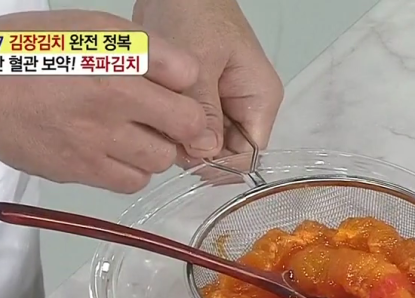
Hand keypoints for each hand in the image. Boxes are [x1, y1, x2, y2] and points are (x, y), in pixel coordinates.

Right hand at [0, 10, 207, 192]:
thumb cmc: (30, 49)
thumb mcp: (92, 27)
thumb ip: (146, 49)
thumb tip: (185, 77)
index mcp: (115, 68)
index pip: (189, 87)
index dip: (186, 88)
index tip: (171, 88)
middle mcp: (109, 110)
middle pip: (183, 131)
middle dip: (178, 123)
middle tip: (157, 115)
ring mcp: (94, 146)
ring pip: (159, 162)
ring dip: (155, 149)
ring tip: (130, 133)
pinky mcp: (78, 173)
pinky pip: (129, 182)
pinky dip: (131, 170)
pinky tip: (113, 152)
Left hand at [133, 0, 283, 160]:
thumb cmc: (195, 11)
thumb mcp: (199, 61)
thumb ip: (204, 110)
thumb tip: (205, 154)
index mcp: (259, 100)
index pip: (248, 156)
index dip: (218, 165)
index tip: (184, 153)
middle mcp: (245, 108)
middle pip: (225, 155)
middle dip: (195, 152)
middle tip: (163, 134)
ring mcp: (223, 106)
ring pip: (204, 144)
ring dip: (179, 139)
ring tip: (157, 118)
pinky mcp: (201, 101)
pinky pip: (189, 128)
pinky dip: (171, 126)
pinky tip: (154, 114)